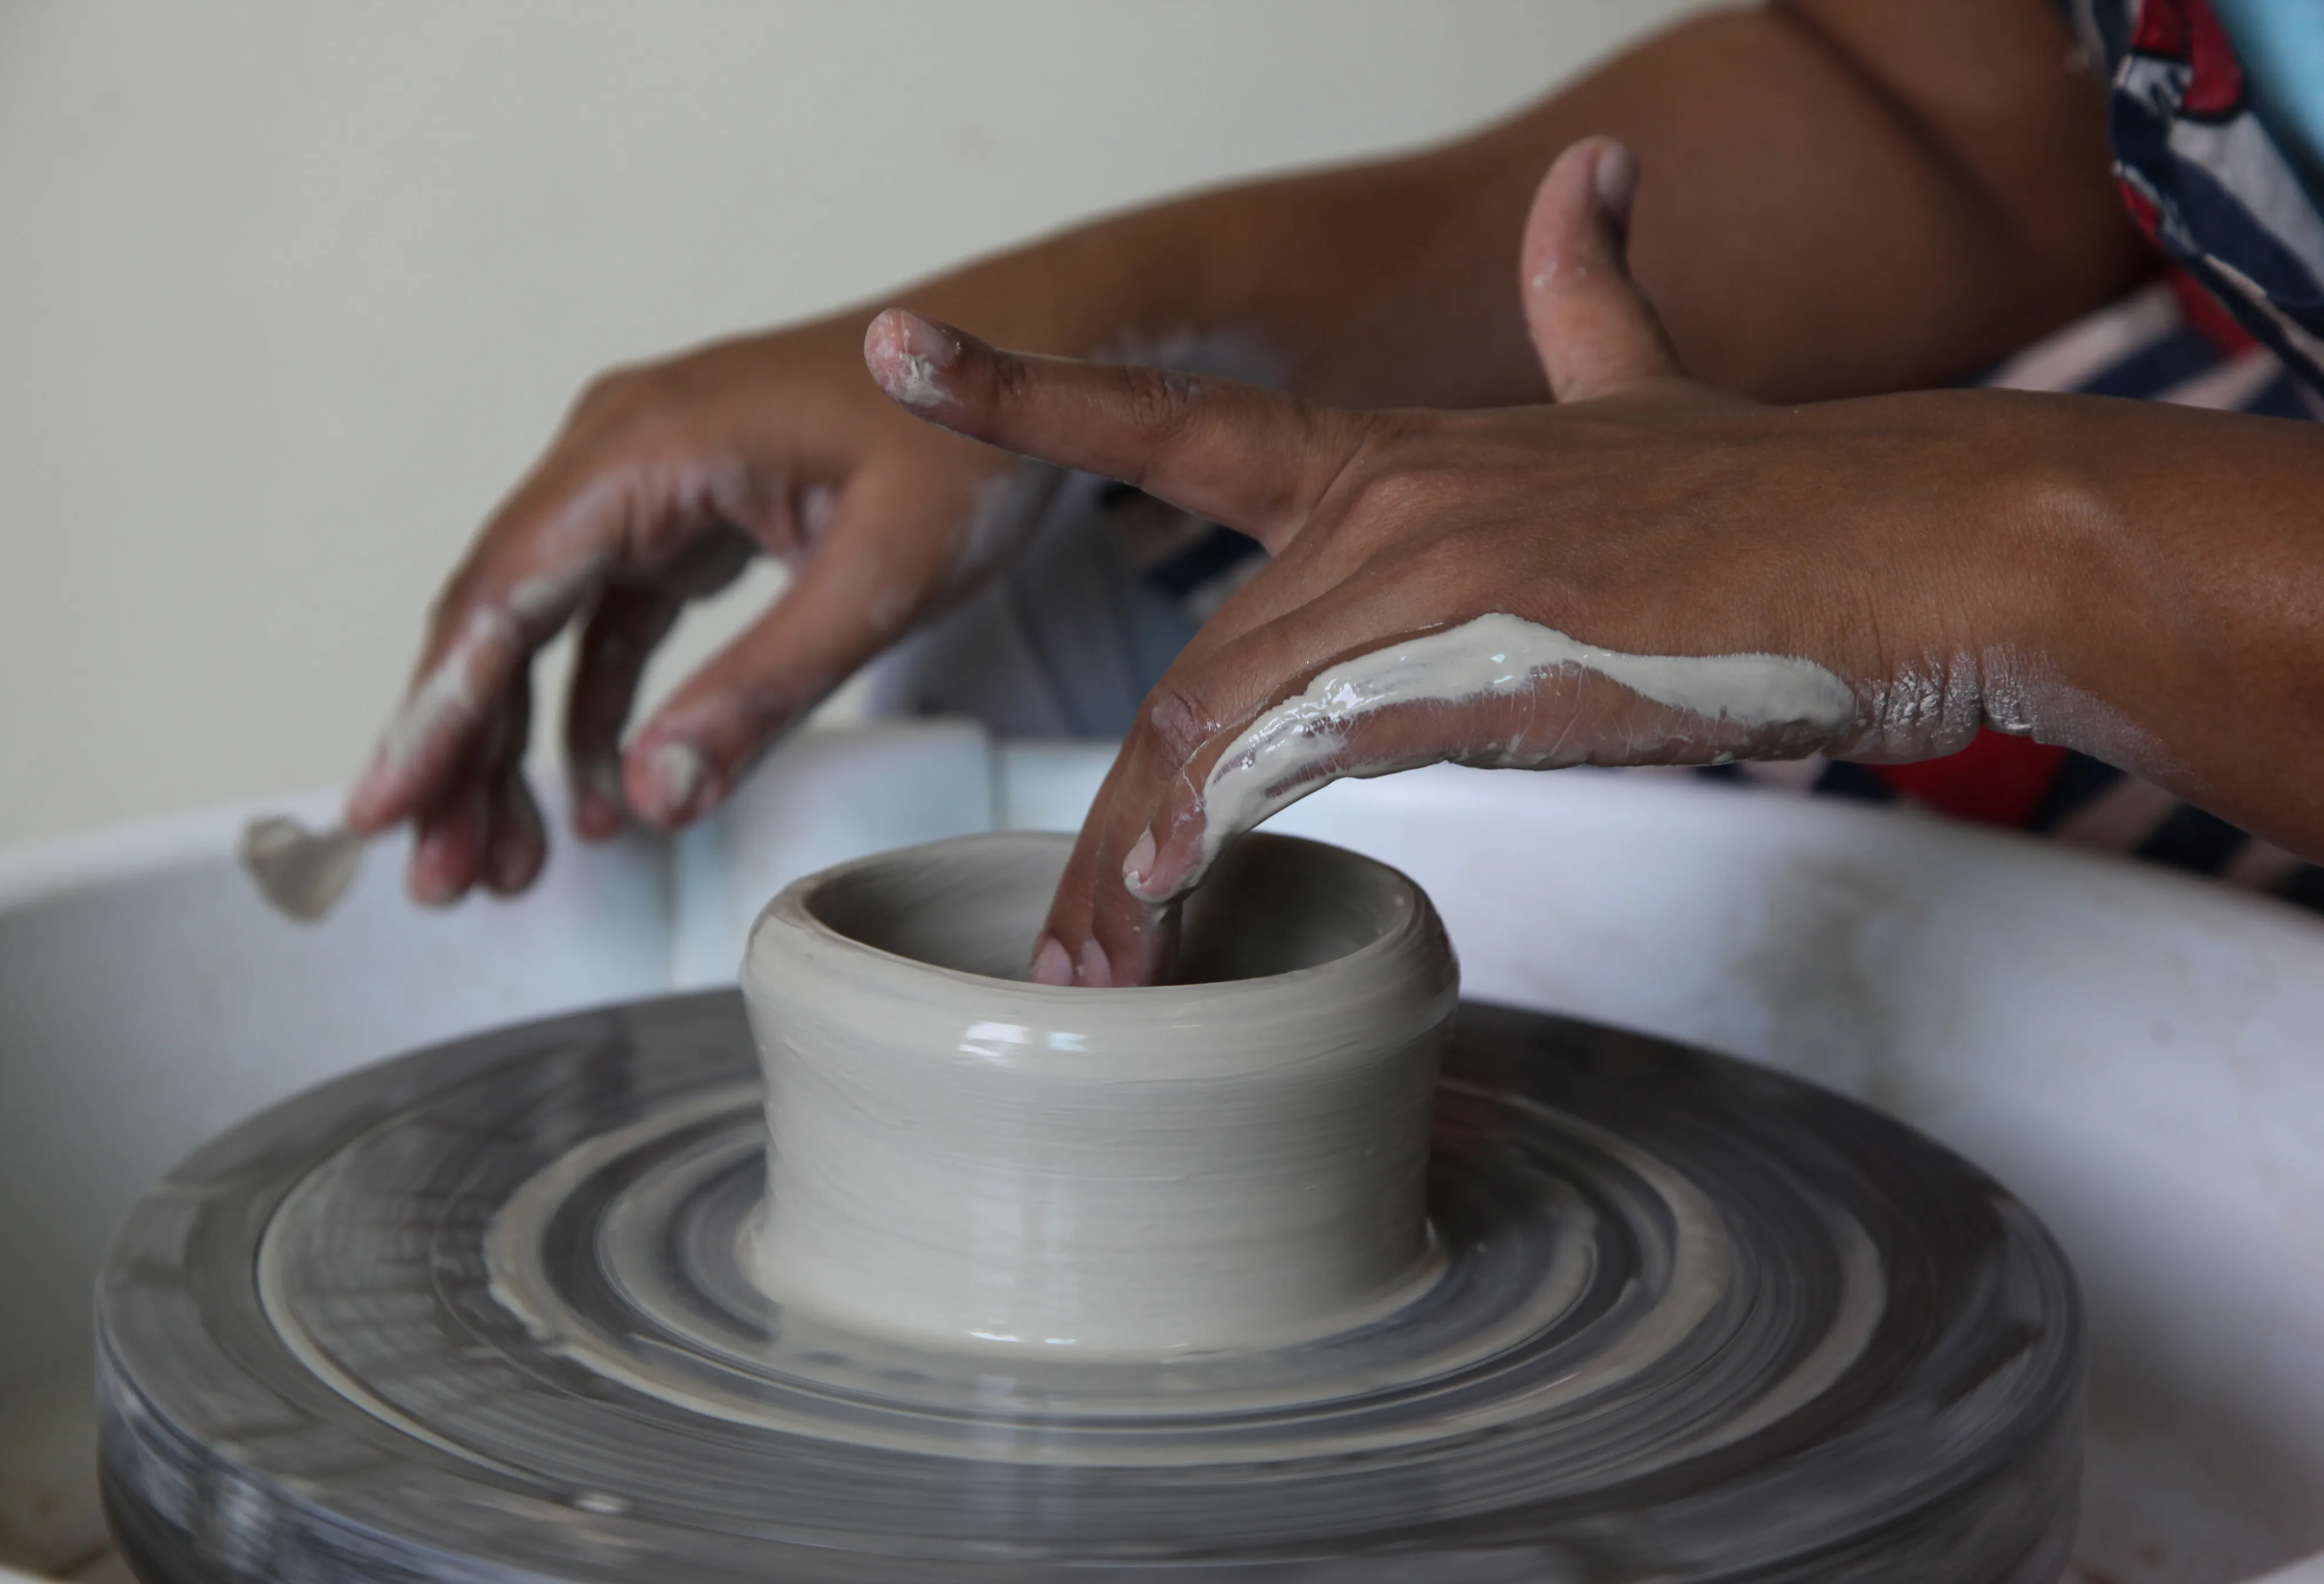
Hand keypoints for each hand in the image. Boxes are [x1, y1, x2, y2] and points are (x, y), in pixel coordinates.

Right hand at [343, 313, 1035, 903]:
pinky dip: (596, 708)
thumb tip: (655, 797)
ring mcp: (649, 480)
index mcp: (644, 447)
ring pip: (543, 627)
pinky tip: (601, 797)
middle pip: (497, 618)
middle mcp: (620, 451)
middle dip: (460, 753)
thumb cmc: (971, 447)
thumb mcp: (880, 578)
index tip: (379, 814)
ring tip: (503, 865)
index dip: (434, 718)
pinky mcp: (688, 513)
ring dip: (516, 745)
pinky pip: (608, 620)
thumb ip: (763, 688)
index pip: (502, 599)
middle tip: (441, 879)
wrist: (1036, 361)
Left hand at [867, 137, 2080, 985]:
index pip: (1171, 421)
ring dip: (1145, 854)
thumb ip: (1587, 309)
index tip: (899, 350)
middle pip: (1189, 666)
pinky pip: (1296, 751)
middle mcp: (1384, 499)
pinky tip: (1184, 897)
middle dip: (1116, 813)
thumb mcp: (1657, 393)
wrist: (1923, 544)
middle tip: (1069, 935)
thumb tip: (1583, 181)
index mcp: (1398, 453)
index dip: (1024, 388)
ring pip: (1218, 718)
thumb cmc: (1786, 501)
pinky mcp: (1473, 658)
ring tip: (1101, 964)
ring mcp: (1421, 571)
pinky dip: (1223, 826)